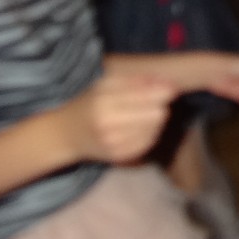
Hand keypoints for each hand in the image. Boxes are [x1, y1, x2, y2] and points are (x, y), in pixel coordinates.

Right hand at [58, 73, 179, 164]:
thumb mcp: (105, 85)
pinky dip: (150, 134)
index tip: (172, 88)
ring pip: (156, 129)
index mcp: (104, 102)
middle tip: (153, 103)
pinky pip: (149, 143)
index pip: (148, 97)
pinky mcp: (120, 157)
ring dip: (155, 121)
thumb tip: (168, 83)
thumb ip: (136, 81)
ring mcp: (114, 144)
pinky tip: (139, 128)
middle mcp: (109, 125)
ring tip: (143, 115)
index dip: (165, 92)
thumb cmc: (89, 104)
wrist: (65, 135)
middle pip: (158, 114)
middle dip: (160, 106)